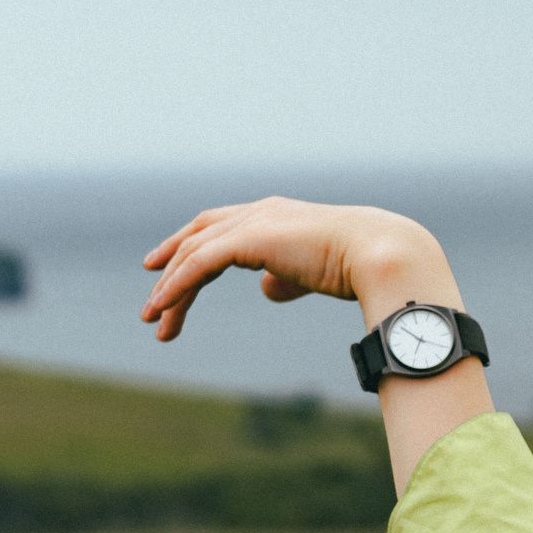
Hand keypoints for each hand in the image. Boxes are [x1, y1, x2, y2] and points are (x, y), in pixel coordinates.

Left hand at [140, 197, 447, 341]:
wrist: (381, 253)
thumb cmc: (360, 264)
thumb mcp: (314, 272)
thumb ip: (287, 278)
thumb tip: (266, 289)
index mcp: (276, 214)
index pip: (220, 226)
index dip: (189, 246)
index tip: (165, 270)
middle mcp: (260, 211)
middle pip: (199, 235)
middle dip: (170, 265)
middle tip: (152, 303)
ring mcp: (254, 222)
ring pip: (194, 254)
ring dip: (171, 289)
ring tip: (155, 321)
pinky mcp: (249, 239)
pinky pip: (199, 265)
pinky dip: (177, 287)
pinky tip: (163, 309)